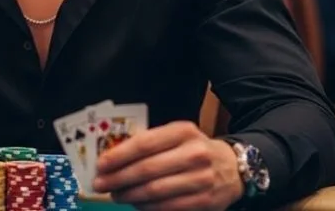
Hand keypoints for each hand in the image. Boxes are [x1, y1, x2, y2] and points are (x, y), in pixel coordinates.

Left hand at [93, 121, 242, 210]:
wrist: (233, 167)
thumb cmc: (194, 149)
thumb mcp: (176, 136)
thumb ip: (149, 143)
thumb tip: (113, 158)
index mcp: (182, 131)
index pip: (144, 143)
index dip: (119, 155)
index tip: (101, 164)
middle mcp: (194, 153)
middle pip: (147, 169)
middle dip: (119, 178)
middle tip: (100, 184)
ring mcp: (201, 179)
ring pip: (156, 191)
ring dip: (130, 195)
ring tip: (116, 194)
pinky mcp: (205, 201)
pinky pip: (169, 207)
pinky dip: (148, 207)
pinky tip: (136, 204)